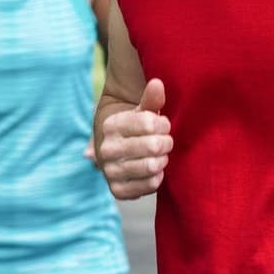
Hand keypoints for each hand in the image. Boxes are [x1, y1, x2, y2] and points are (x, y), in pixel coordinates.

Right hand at [98, 78, 172, 199]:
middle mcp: (107, 149)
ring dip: (163, 160)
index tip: (162, 126)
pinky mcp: (117, 190)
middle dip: (166, 143)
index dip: (163, 125)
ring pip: (152, 166)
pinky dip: (158, 178)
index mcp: (111, 125)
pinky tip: (155, 170)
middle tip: (165, 142)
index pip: (150, 124)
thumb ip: (151, 98)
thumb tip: (157, 83)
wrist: (119, 152)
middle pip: (153, 146)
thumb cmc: (137, 128)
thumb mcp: (142, 111)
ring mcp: (110, 171)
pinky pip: (150, 185)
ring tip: (160, 155)